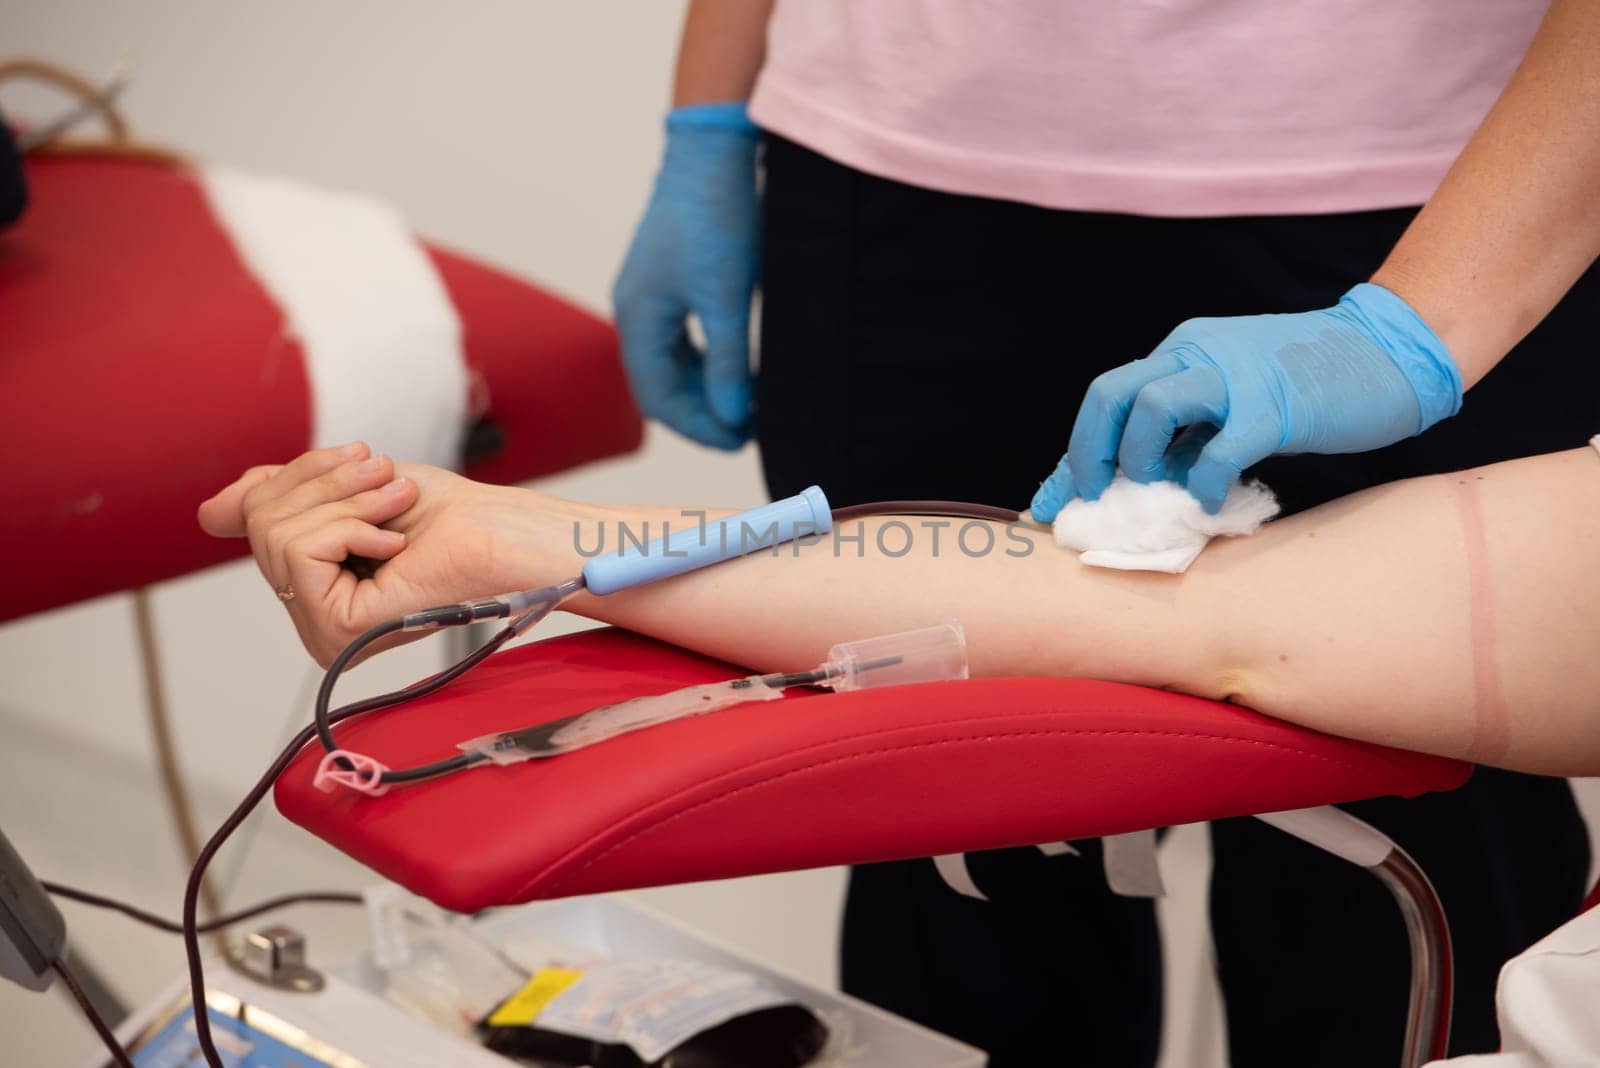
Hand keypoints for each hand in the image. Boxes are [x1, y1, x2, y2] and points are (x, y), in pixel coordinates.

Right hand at [197, 443, 570, 664]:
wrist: (498, 533)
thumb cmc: (442, 513)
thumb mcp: (342, 490)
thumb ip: (277, 500)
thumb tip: (207, 514)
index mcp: (312, 587)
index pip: (252, 514)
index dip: (299, 473)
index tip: (360, 459)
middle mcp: (310, 618)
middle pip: (260, 520)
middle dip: (324, 483)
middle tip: (387, 482)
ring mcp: (321, 630)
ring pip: (276, 531)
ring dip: (346, 500)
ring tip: (397, 506)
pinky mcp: (335, 630)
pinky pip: (300, 550)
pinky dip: (350, 526)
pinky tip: (394, 543)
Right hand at [612, 102, 760, 449]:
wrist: (713, 152)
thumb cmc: (717, 219)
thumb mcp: (727, 298)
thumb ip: (728, 362)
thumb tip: (733, 416)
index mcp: (639, 318)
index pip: (658, 397)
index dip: (698, 426)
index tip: (741, 441)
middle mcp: (637, 311)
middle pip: (661, 385)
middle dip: (703, 413)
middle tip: (750, 431)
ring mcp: (651, 296)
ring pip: (673, 364)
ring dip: (706, 389)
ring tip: (749, 405)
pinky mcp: (672, 281)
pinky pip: (683, 340)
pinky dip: (708, 362)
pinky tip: (739, 368)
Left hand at [1030, 283, 1462, 518]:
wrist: (1388, 352)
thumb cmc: (1306, 386)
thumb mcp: (1229, 400)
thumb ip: (1186, 432)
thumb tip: (1138, 486)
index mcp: (1180, 351)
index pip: (1106, 398)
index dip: (1072, 456)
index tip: (1051, 505)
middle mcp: (1197, 353)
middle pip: (1110, 394)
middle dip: (1089, 453)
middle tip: (1097, 497)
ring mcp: (1235, 376)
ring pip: (1151, 407)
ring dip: (1138, 459)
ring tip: (1155, 490)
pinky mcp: (1276, 406)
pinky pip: (1220, 447)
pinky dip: (1203, 480)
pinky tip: (1208, 500)